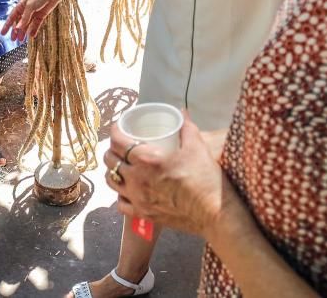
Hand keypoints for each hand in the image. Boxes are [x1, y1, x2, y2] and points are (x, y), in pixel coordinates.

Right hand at [1, 0, 63, 40]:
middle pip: (19, 23)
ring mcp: (33, 14)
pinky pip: (36, 25)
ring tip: (21, 40)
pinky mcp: (41, 16)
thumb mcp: (30, 6)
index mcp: (20, 6)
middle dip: (15, 31)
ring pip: (27, 25)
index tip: (3, 33)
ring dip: (24, 32)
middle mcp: (26, 10)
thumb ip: (25, 18)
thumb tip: (18, 28)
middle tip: (13, 39)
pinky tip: (32, 36)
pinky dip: (33, 30)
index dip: (7, 25)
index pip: (12, 17)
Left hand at [104, 113, 236, 237]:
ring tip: (121, 166)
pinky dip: (120, 195)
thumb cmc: (206, 178)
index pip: (118, 141)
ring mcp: (138, 198)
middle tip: (120, 147)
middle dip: (112, 150)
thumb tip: (182, 111)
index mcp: (146, 159)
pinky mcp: (143, 215)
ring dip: (112, 171)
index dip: (115, 131)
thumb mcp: (197, 147)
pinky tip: (126, 190)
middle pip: (110, 161)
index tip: (119, 128)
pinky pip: (121, 204)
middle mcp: (136, 179)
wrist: (216, 214)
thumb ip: (186, 127)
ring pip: (111, 182)